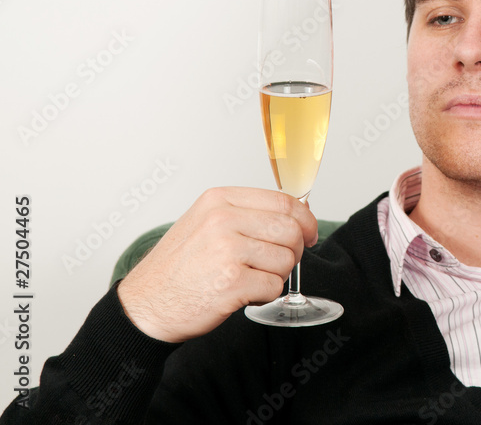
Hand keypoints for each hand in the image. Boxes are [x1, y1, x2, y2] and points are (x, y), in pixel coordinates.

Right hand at [117, 187, 318, 342]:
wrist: (144, 306)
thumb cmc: (178, 268)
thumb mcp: (205, 223)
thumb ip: (246, 214)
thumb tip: (297, 214)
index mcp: (220, 200)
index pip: (284, 202)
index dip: (305, 220)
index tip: (310, 233)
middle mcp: (223, 220)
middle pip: (291, 230)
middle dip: (295, 250)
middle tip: (276, 264)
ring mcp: (227, 251)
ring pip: (286, 260)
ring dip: (275, 276)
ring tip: (249, 280)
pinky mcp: (231, 283)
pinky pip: (274, 287)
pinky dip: (264, 296)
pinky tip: (242, 295)